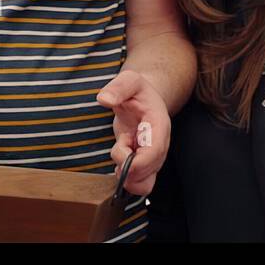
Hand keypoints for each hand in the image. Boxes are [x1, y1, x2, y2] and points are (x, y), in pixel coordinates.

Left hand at [96, 68, 170, 195]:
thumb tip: (104, 99)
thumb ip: (118, 87)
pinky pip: (139, 184)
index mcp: (159, 126)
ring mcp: (153, 157)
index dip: (137, 160)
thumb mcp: (129, 80)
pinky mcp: (144, 165)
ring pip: (145, 184)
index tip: (120, 151)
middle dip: (128, 168)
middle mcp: (160, 145)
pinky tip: (119, 163)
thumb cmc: (138, 91)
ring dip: (127, 178)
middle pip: (149, 171)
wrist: (145, 99)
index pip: (154, 152)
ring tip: (119, 154)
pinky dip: (127, 180)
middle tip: (118, 148)